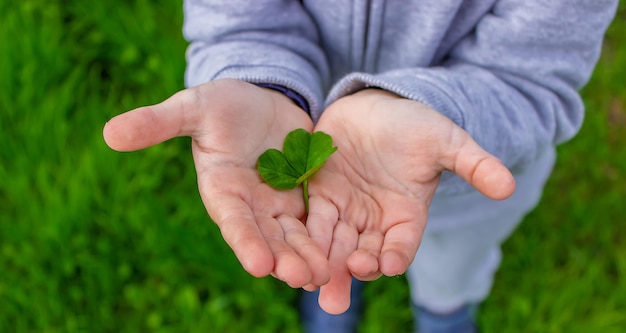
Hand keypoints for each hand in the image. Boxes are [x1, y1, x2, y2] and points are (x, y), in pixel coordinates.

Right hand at [103, 79, 329, 287]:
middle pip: (270, 237)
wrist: (262, 100)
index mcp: (224, 190)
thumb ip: (158, 122)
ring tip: (326, 275)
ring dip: (310, 255)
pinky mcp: (306, 195)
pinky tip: (346, 254)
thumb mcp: (193, 107)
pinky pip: (320, 219)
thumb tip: (109, 133)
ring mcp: (281, 203)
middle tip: (303, 278)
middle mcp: (252, 205)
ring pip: (297, 235)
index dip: (245, 242)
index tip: (258, 264)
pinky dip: (330, 237)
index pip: (234, 222)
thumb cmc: (221, 104)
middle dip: (285, 258)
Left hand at [306, 89, 515, 313]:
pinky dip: (299, 237)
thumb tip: (508, 186)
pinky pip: (308, 220)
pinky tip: (285, 252)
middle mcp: (374, 221)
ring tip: (306, 284)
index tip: (384, 265)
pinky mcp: (317, 196)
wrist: (375, 106)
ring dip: (319, 266)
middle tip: (333, 298)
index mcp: (405, 216)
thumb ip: (473, 163)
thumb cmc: (414, 125)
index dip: (394, 255)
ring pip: (331, 244)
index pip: (400, 245)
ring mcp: (344, 211)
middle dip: (347, 274)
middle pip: (362, 254)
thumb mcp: (445, 140)